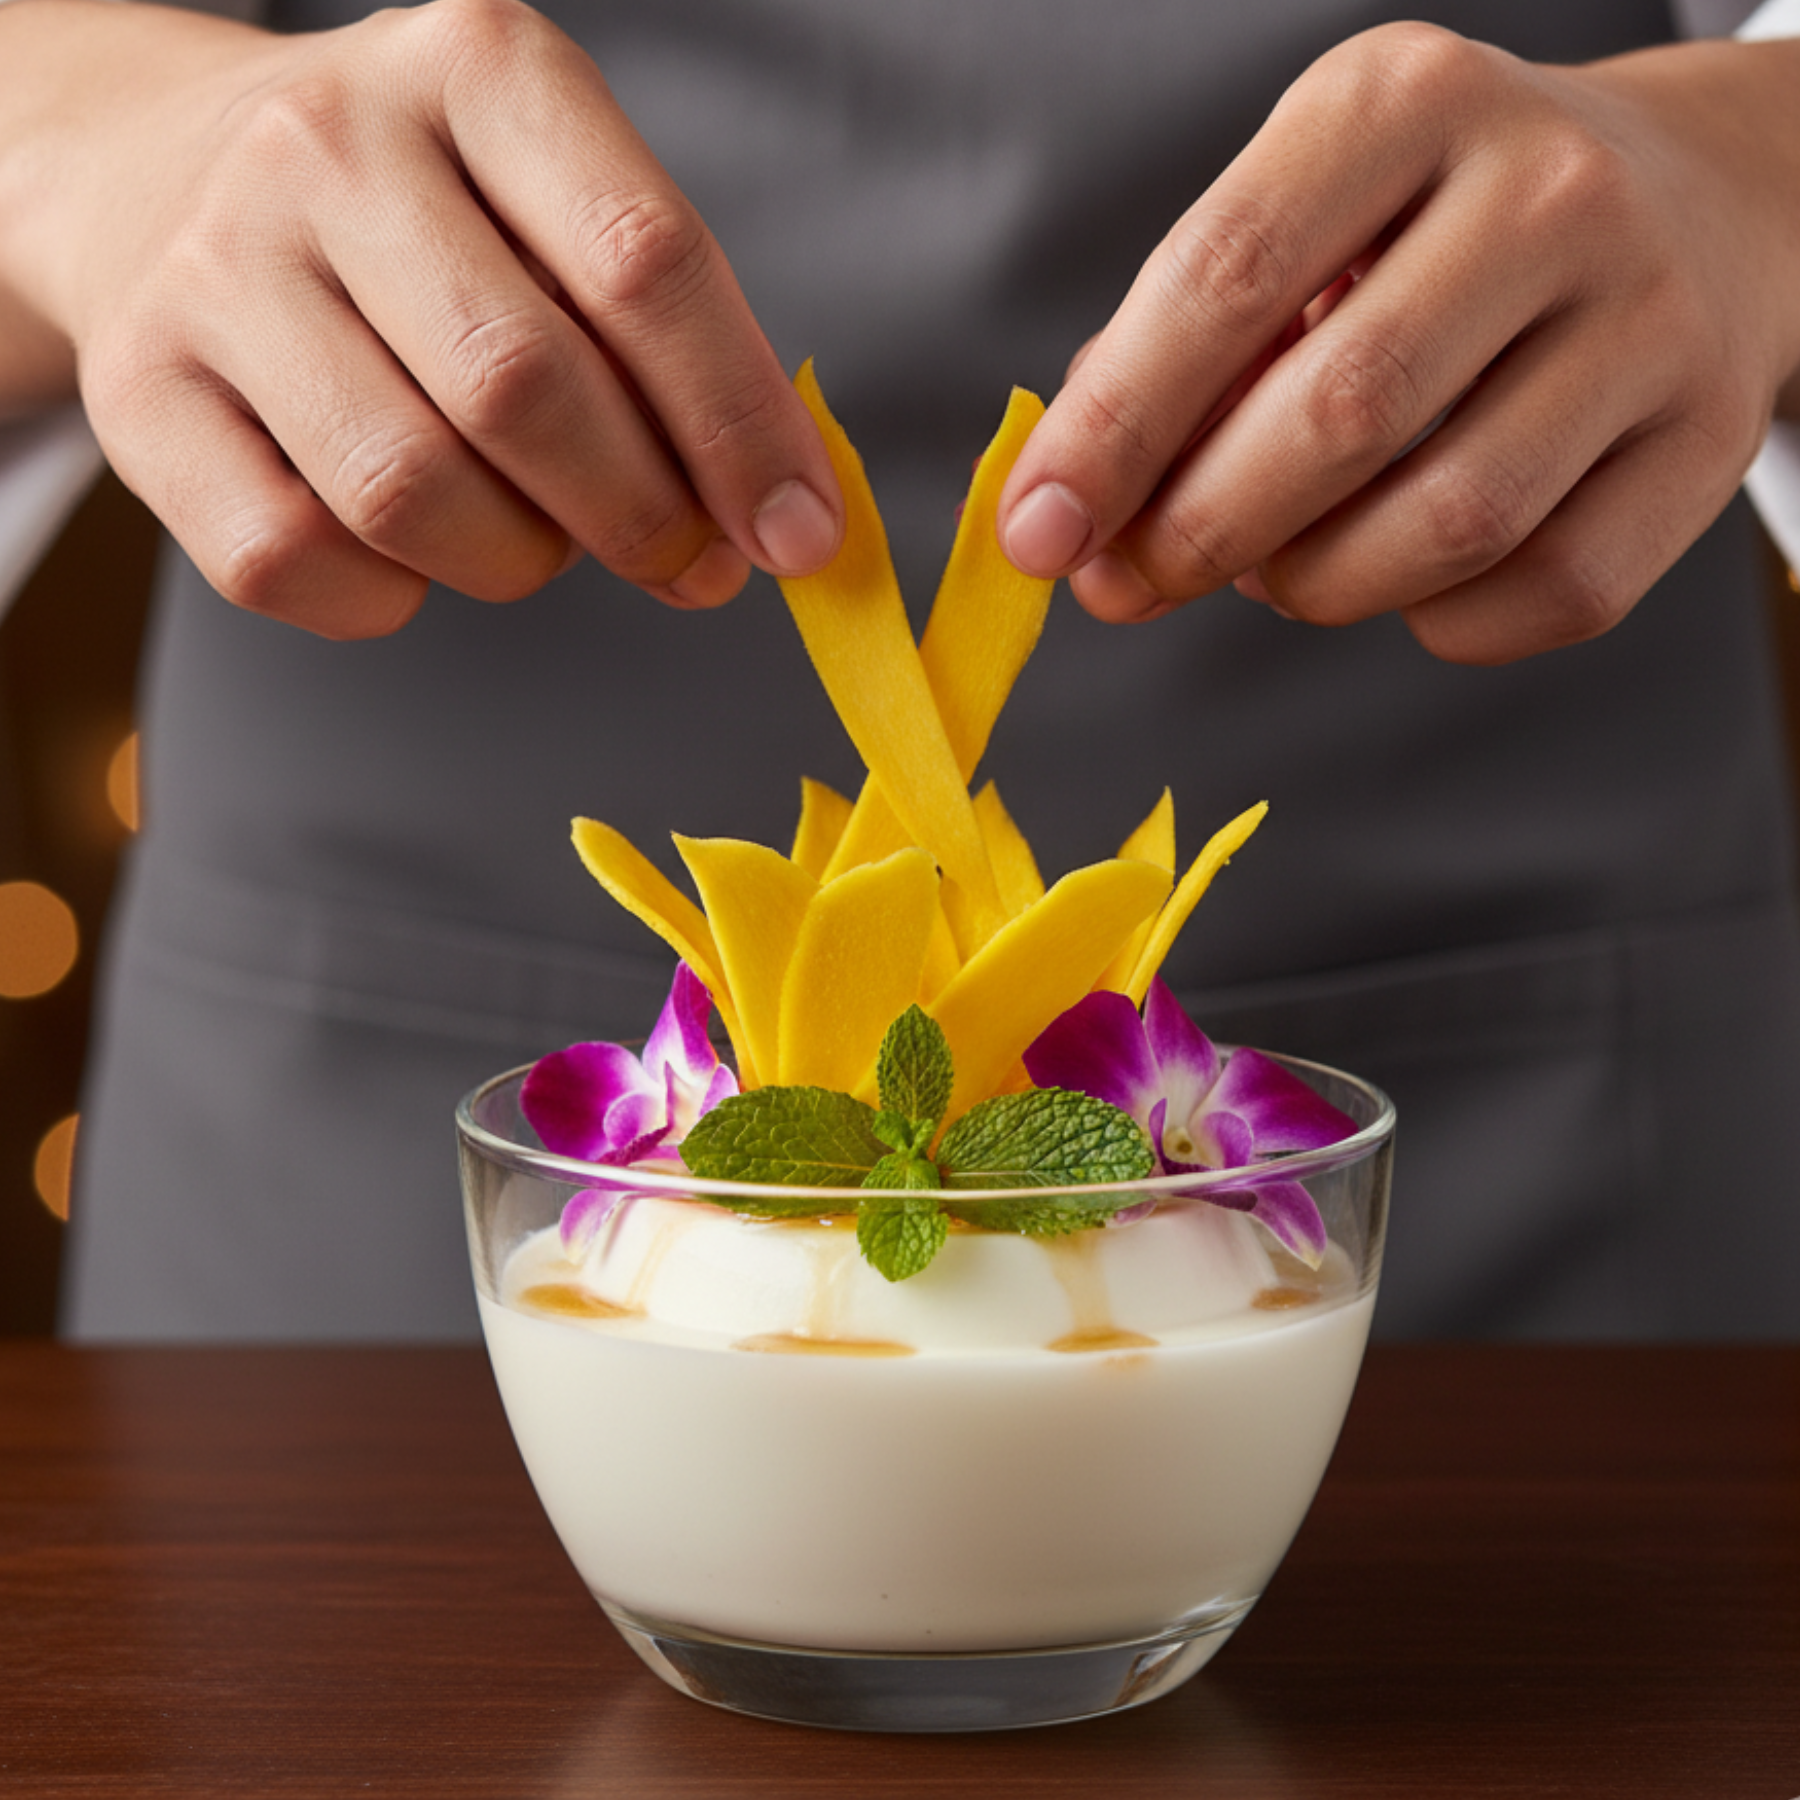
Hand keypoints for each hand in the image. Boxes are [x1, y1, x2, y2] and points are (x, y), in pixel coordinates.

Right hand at [0, 0, 840, 636]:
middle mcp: (331, 144)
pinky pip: (292, 558)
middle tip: (689, 564)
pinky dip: (386, 598)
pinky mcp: (139, 389)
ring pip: (408, 491)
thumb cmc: (422, 220)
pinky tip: (416, 557)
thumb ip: (670, 342)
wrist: (163, 174)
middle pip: (525, 388)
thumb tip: (775, 517)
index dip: (739, 425)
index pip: (644, 263)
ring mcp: (216, 265)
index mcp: (479, 69)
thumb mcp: (558, 209)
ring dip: (514, 561)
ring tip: (536, 538)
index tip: (797, 533)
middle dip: (641, 516)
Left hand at [997, 23, 1799, 663]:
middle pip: (1337, 414)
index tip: (1038, 532)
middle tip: (1134, 581)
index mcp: (1407, 103)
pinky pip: (1541, 593)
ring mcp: (1647, 319)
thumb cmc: (1442, 234)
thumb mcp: (1306, 219)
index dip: (1113, 431)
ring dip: (1315, 585)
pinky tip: (1403, 573)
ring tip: (1275, 564)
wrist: (1698, 203)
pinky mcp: (1702, 441)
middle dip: (1198, 532)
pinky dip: (1435, 620)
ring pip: (1443, 526)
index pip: (1223, 276)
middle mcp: (1546, 194)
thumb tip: (1076, 511)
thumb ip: (1182, 348)